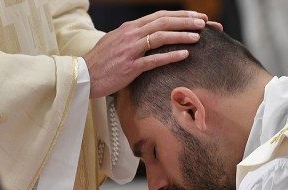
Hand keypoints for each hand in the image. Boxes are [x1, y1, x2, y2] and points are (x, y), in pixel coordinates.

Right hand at [83, 10, 214, 98]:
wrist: (83, 76)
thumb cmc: (99, 62)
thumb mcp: (114, 41)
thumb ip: (130, 36)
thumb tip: (144, 33)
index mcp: (129, 28)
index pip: (159, 16)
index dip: (180, 15)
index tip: (196, 17)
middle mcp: (131, 35)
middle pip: (163, 22)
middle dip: (185, 21)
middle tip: (204, 22)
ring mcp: (130, 51)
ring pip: (160, 37)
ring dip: (181, 35)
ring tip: (198, 36)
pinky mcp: (130, 67)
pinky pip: (154, 60)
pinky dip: (170, 56)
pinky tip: (185, 54)